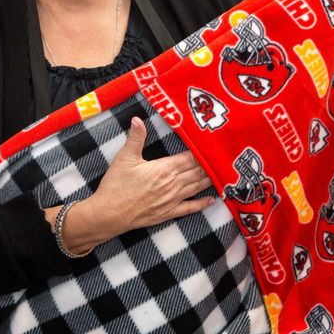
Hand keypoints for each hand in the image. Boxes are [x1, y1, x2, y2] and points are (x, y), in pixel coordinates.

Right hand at [52, 117, 214, 253]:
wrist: (109, 214)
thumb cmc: (116, 185)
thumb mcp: (124, 158)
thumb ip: (135, 138)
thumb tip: (138, 119)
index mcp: (164, 169)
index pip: (190, 158)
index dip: (203, 151)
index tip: (214, 145)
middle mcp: (173, 184)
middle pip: (197, 172)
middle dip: (210, 164)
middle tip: (224, 158)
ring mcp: (172, 200)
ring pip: (197, 187)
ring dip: (210, 180)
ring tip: (223, 173)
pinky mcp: (168, 213)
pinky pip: (190, 208)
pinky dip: (202, 203)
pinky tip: (212, 199)